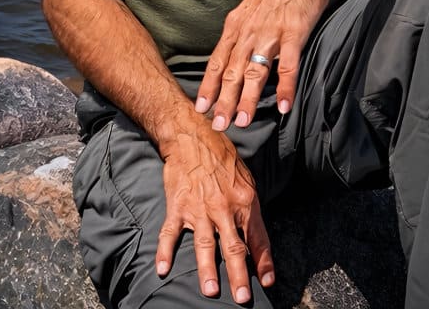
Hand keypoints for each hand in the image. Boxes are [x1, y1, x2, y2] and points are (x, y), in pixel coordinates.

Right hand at [156, 125, 273, 302]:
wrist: (193, 136)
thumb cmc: (222, 157)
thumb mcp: (245, 179)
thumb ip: (248, 209)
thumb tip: (255, 236)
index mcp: (245, 201)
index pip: (258, 237)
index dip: (264, 262)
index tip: (267, 282)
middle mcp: (224, 207)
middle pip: (234, 247)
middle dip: (239, 276)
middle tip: (242, 299)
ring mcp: (199, 208)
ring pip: (205, 245)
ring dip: (207, 270)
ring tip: (210, 291)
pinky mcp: (178, 206)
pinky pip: (170, 232)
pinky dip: (165, 251)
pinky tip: (161, 269)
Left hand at [196, 0, 332, 130]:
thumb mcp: (250, 8)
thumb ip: (242, 33)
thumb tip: (232, 56)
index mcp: (236, 26)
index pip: (217, 61)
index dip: (208, 86)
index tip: (200, 108)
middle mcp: (249, 31)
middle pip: (231, 71)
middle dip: (223, 101)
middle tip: (217, 126)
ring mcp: (270, 33)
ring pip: (254, 72)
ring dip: (247, 99)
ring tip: (242, 121)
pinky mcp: (293, 33)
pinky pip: (288, 65)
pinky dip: (285, 87)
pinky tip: (283, 106)